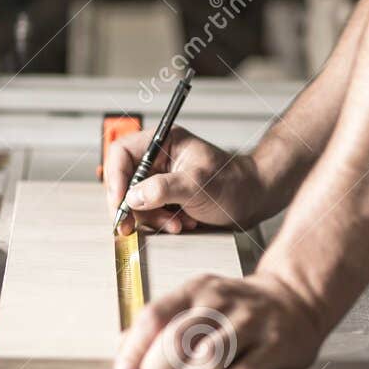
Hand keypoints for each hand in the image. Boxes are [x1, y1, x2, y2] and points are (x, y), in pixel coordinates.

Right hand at [106, 126, 264, 234]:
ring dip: (151, 218)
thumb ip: (163, 189)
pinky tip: (182, 224)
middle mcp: (158, 159)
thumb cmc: (233, 184)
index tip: (119, 202)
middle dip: (131, 206)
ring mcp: (160, 179)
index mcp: (163, 142)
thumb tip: (132, 197)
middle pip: (123, 180)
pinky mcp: (165, 198)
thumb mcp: (198, 184)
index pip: (122, 153)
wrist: (252, 201)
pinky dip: (161, 223)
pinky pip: (148, 213)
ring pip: (134, 201)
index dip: (115, 178)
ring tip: (177, 224)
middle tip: (131, 226)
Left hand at [114, 269, 326, 368]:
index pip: (155, 315)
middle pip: (177, 339)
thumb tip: (123, 354)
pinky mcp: (277, 346)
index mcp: (198, 290)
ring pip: (208, 358)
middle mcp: (224, 302)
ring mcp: (252, 323)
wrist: (296, 298)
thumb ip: (160, 325)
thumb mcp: (196, 303)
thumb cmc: (237, 309)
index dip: (134, 348)